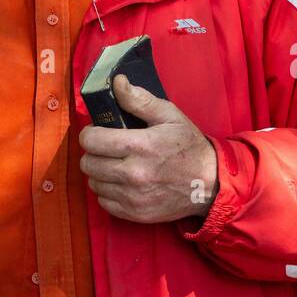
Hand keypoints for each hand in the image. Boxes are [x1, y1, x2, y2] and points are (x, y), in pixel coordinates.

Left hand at [78, 74, 218, 223]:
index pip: (92, 140)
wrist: (209, 184)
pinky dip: (107, 192)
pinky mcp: (135, 214)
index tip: (97, 131)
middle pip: (88, 163)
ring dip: (99, 173)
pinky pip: (104, 202)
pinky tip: (121, 182)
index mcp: (141, 146)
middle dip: (92, 152)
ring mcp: (133, 197)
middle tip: (105, 147)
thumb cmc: (188, 146)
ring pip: (94, 183)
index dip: (89, 133)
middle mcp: (134, 174)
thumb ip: (140, 100)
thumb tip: (118, 83)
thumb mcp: (169, 115)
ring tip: (114, 164)